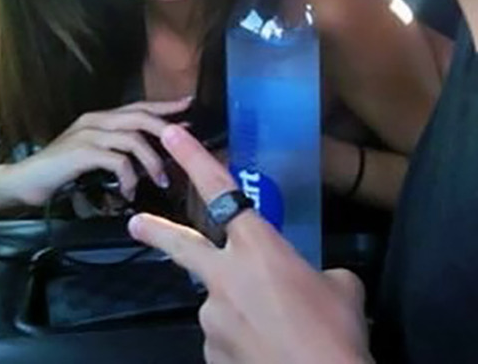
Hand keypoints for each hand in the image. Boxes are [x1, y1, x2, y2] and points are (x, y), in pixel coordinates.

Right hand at [3, 97, 191, 206]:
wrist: (23, 182)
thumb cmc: (61, 172)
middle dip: (166, 130)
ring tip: (160, 181)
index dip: (165, 105)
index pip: (140, 106)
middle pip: (141, 116)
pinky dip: (129, 176)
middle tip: (185, 147)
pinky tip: (130, 191)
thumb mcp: (94, 155)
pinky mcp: (81, 153)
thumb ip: (118, 149)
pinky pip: (116, 160)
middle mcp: (96, 120)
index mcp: (101, 118)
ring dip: (152, 161)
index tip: (189, 105)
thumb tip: (151, 153)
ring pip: (132, 138)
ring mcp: (87, 134)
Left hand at [128, 125, 373, 363]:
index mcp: (259, 248)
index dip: (194, 159)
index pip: (222, 191)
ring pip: (221, 306)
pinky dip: (243, 343)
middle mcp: (226, 278)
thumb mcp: (341, 287)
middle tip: (135, 223)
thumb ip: (317, 274)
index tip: (172, 136)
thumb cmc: (337, 332)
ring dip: (240, 312)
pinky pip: (226, 341)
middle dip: (156, 232)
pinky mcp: (211, 355)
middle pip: (184, 247)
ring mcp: (214, 319)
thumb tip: (313, 284)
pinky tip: (266, 354)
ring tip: (274, 332)